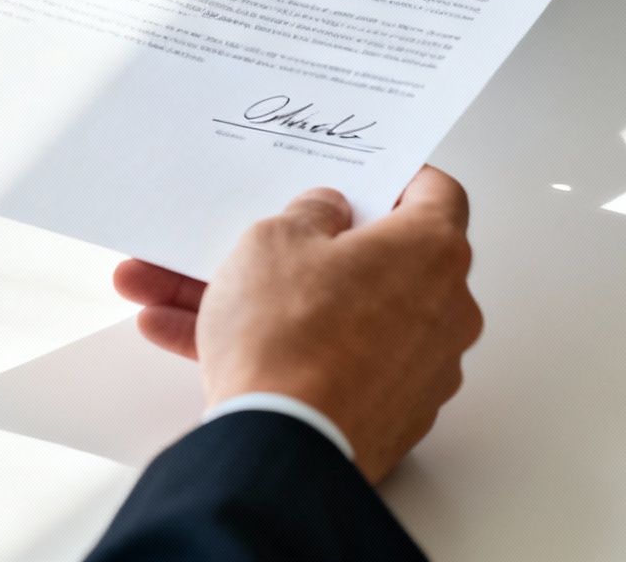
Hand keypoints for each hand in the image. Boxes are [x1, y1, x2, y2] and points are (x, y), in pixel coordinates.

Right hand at [113, 166, 481, 482]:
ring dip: (270, 304)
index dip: (395, 179)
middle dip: (307, 250)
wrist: (282, 447)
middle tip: (262, 241)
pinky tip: (197, 342)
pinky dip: (279, 353)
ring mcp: (418, 370)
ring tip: (182, 295)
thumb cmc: (291, 339)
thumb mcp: (275, 239)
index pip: (437, 194)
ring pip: (339, 317)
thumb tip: (327, 215)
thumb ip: (309, 213)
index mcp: (431, 252)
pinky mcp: (387, 416)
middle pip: (376, 262)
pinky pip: (330, 365)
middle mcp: (443, 311)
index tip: (363, 179)